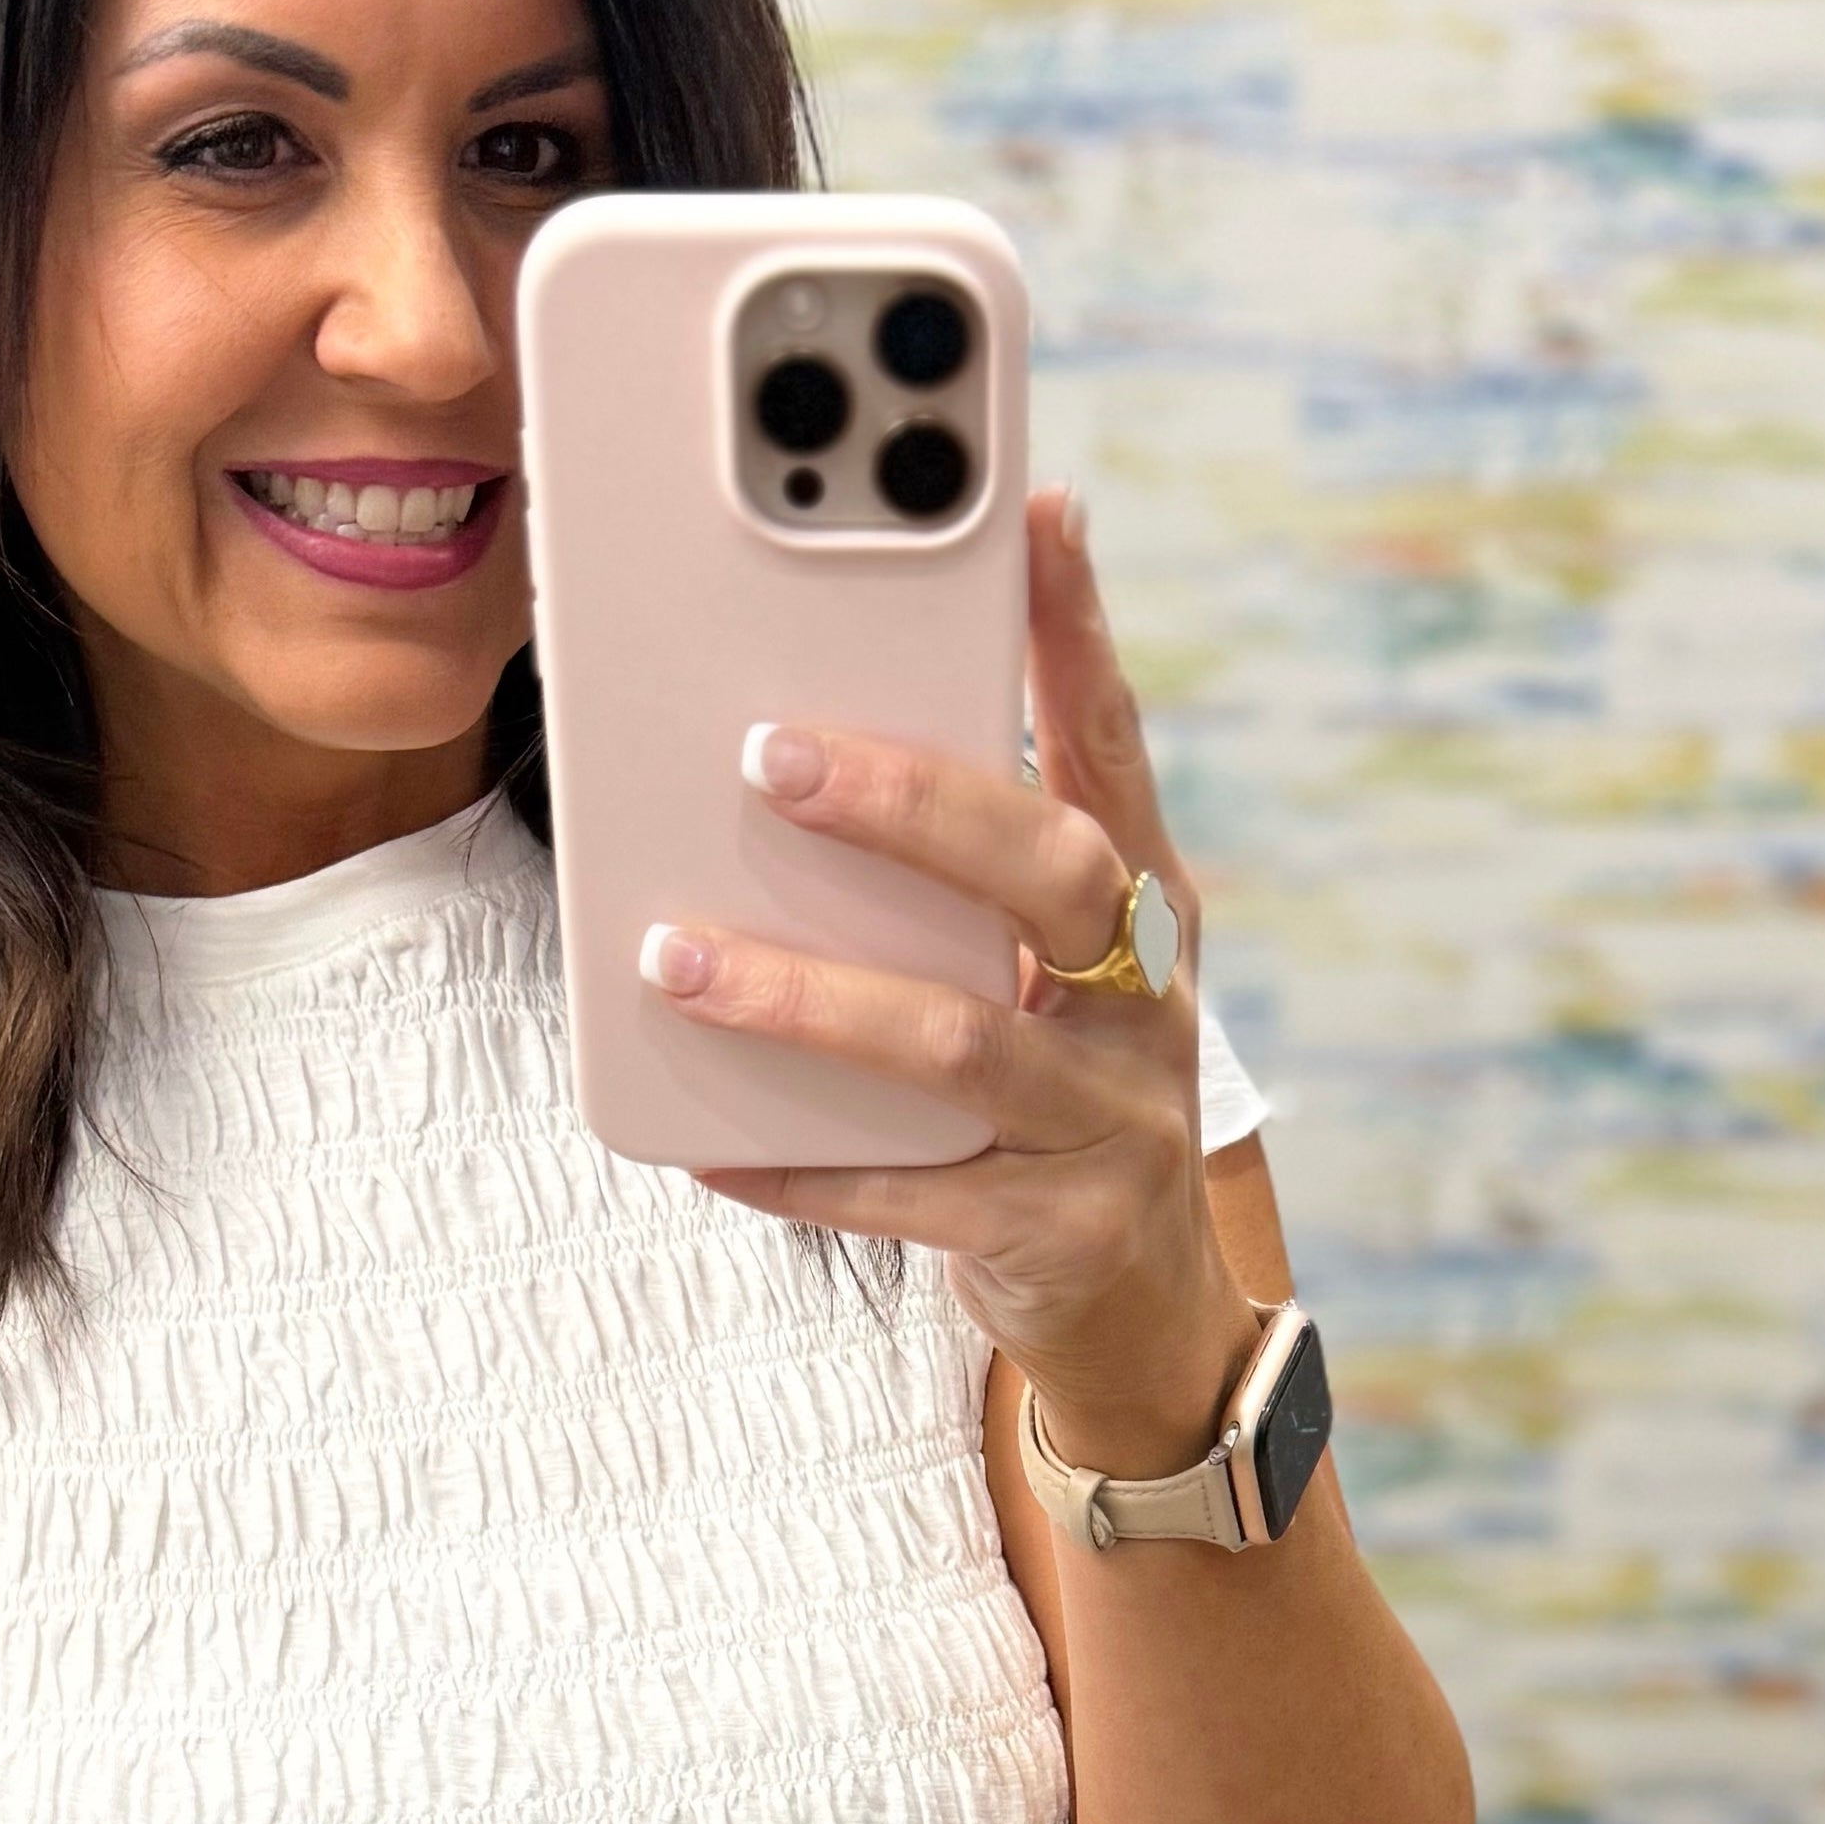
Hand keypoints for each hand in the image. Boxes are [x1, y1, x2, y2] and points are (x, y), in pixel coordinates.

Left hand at [643, 486, 1258, 1477]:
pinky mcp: (1051, 1232)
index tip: (1036, 512)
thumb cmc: (1054, 1094)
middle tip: (771, 754)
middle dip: (913, 807)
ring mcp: (1110, 1124)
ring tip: (676, 955)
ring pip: (956, 1046)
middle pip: (1053, 878)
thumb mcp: (1045, 973)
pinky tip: (700, 1136)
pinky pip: (901, 1195)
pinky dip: (794, 1165)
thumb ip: (966, 873)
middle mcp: (1149, 1005)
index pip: (1115, 747)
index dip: (1081, 632)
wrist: (1142, 1311)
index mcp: (1148, 909)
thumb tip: (794, 731)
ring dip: (806, 996)